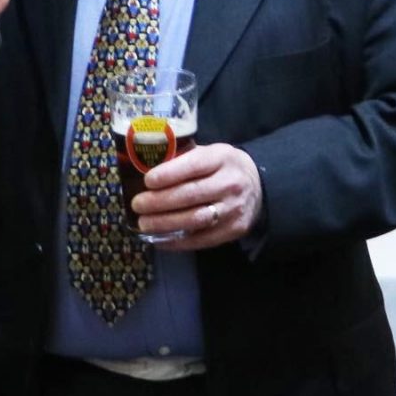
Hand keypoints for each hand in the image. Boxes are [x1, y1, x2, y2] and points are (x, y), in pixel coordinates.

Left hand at [132, 142, 260, 250]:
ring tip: (144, 223)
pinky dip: (177, 242)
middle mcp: (230, 183)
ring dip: (165, 223)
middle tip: (138, 205)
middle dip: (160, 201)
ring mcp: (233, 209)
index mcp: (222, 158)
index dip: (169, 174)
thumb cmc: (222, 167)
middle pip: (191, 195)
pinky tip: (159, 239)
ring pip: (195, 219)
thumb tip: (145, 167)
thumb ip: (184, 158)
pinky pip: (202, 239)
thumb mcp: (210, 153)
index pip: (194, 165)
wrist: (258, 187)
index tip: (147, 181)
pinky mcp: (233, 230)